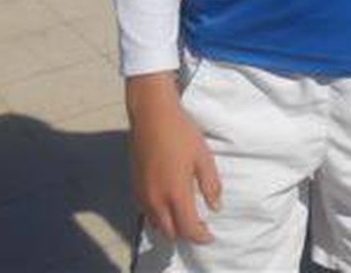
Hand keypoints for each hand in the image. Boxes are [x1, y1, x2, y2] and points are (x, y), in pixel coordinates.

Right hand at [126, 74, 220, 244]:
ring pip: (157, 224)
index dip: (201, 236)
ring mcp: (142, 194)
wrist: (152, 116)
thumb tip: (215, 207)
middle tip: (200, 226)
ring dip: (171, 226)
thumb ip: (210, 185)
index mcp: (175, 193)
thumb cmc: (181, 133)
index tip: (210, 235)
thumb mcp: (203, 157)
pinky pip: (147, 212)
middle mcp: (156, 199)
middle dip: (186, 234)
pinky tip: (169, 204)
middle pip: (170, 232)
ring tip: (186, 217)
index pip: (188, 228)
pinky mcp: (135, 186)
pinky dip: (159, 216)